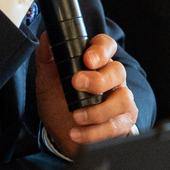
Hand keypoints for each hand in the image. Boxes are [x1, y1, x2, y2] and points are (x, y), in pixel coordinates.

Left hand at [35, 33, 138, 157]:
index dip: (101, 50)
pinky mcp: (122, 122)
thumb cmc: (57, 100)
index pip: (107, 46)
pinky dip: (95, 132)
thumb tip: (47, 37)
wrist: (58, 132)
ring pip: (123, 99)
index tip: (88, 59)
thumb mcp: (47, 78)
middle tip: (77, 84)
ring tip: (76, 117)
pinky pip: (117, 126)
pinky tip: (77, 133)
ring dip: (98, 110)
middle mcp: (112, 78)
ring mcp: (120, 100)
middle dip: (98, 79)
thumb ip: (46, 56)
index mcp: (96, 62)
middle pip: (118, 71)